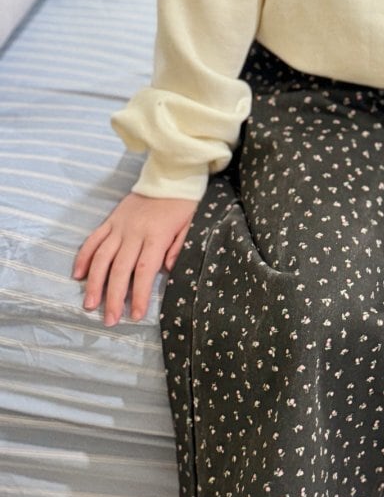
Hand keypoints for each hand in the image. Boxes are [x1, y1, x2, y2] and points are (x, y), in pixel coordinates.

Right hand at [72, 193, 198, 326]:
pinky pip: (94, 239)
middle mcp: (134, 233)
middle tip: (109, 320)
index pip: (144, 271)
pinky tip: (78, 275)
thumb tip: (168, 268)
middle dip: (113, 297)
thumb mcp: (191, 225)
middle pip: (119, 269)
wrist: (169, 176)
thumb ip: (180, 247)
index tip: (135, 316)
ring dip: (94, 282)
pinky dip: (84, 256)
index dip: (138, 295)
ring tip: (89, 304)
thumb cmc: (183, 204)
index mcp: (156, 236)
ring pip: (102, 257)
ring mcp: (119, 226)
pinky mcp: (111, 219)